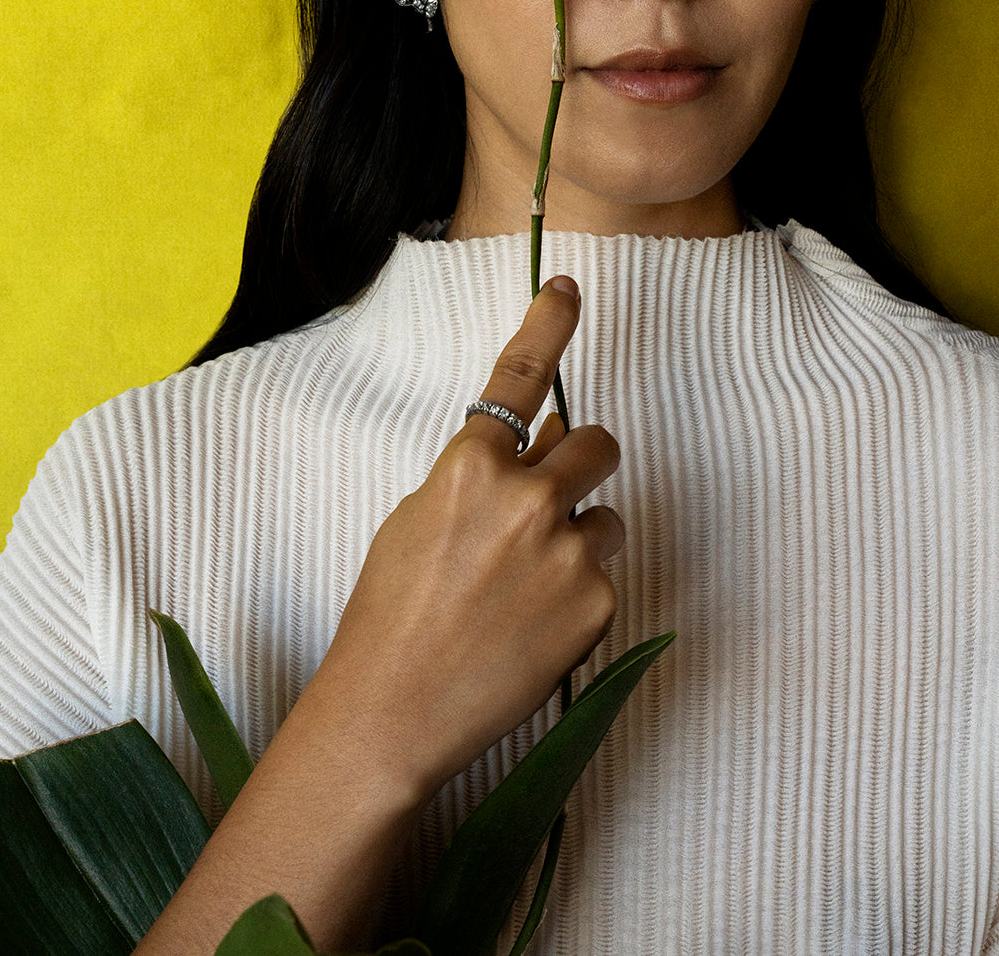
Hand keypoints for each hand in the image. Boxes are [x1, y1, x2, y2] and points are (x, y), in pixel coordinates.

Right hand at [303, 274, 622, 803]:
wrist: (392, 712)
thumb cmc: (391, 613)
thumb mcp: (419, 520)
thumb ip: (484, 474)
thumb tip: (548, 436)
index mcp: (471, 467)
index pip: (520, 375)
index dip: (548, 322)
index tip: (567, 286)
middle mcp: (528, 498)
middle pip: (597, 443)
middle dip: (583, 462)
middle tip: (555, 500)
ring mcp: (568, 552)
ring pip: (607, 515)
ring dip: (581, 535)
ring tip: (527, 588)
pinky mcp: (596, 603)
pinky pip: (604, 576)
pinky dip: (577, 595)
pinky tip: (531, 628)